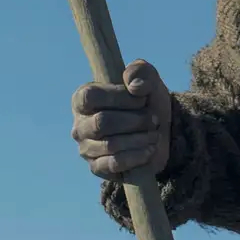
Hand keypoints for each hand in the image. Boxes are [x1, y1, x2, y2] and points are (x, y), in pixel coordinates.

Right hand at [74, 58, 172, 180]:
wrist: (159, 130)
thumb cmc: (145, 100)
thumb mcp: (148, 79)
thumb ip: (141, 72)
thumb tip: (134, 85)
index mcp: (83, 98)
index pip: (91, 96)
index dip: (119, 97)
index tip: (142, 99)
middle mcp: (79, 124)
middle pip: (102, 122)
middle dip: (135, 120)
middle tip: (154, 119)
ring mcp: (86, 148)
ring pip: (110, 145)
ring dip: (140, 138)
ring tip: (154, 134)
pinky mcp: (97, 167)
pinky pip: (113, 164)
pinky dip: (136, 156)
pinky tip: (149, 150)